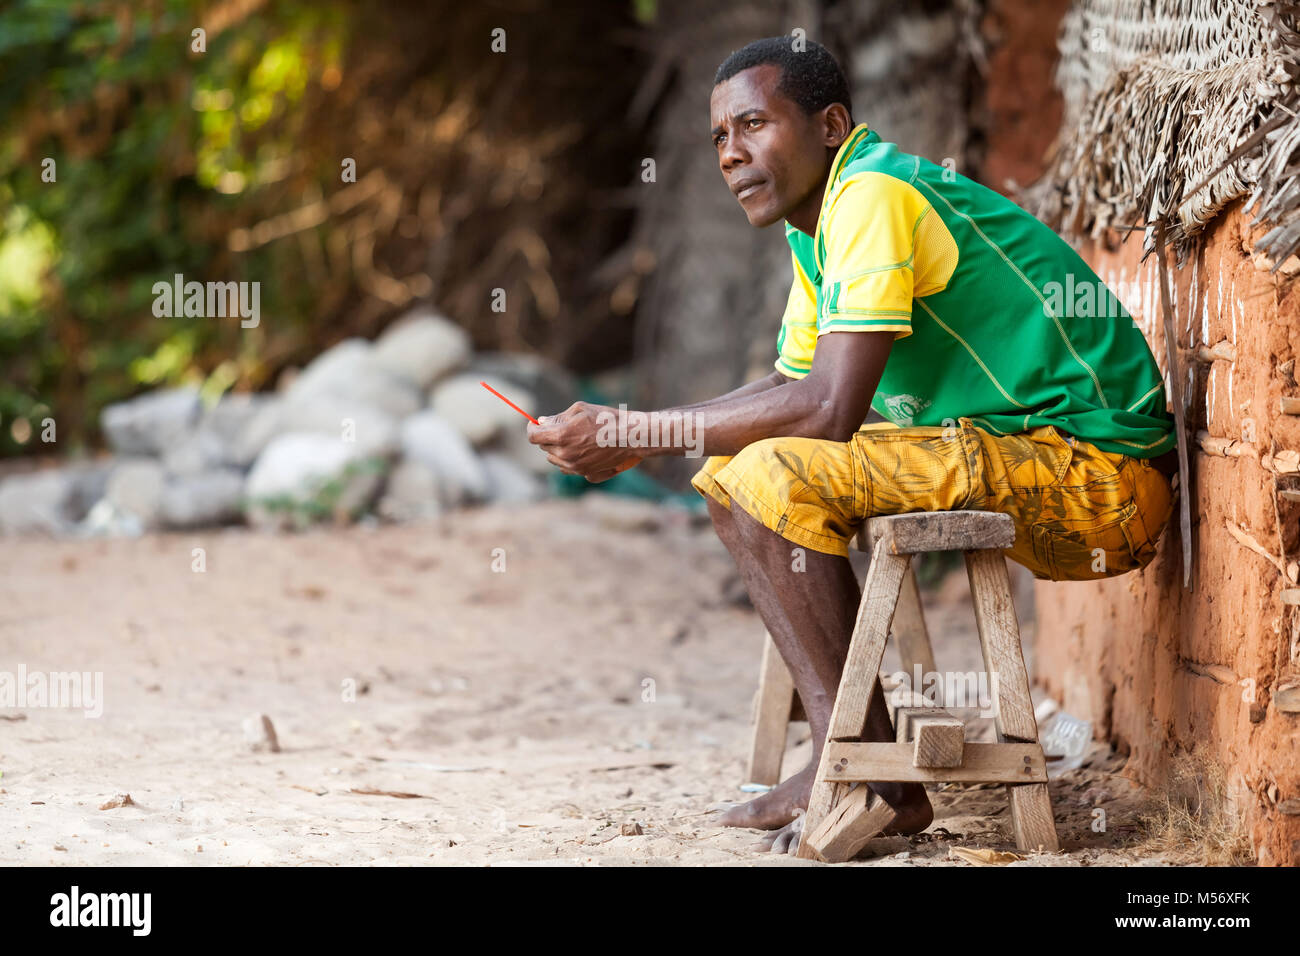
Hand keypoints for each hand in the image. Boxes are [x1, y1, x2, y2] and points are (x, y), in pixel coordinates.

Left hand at [526, 402, 641, 480]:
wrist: (632, 437)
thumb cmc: (607, 419)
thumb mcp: (580, 410)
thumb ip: (557, 417)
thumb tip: (541, 422)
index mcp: (561, 436)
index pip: (533, 436)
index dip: (532, 429)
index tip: (535, 424)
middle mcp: (565, 455)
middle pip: (544, 447)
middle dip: (548, 437)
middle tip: (563, 427)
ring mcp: (575, 468)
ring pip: (555, 459)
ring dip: (558, 449)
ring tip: (577, 438)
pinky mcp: (585, 474)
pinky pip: (568, 468)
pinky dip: (570, 459)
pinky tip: (585, 449)